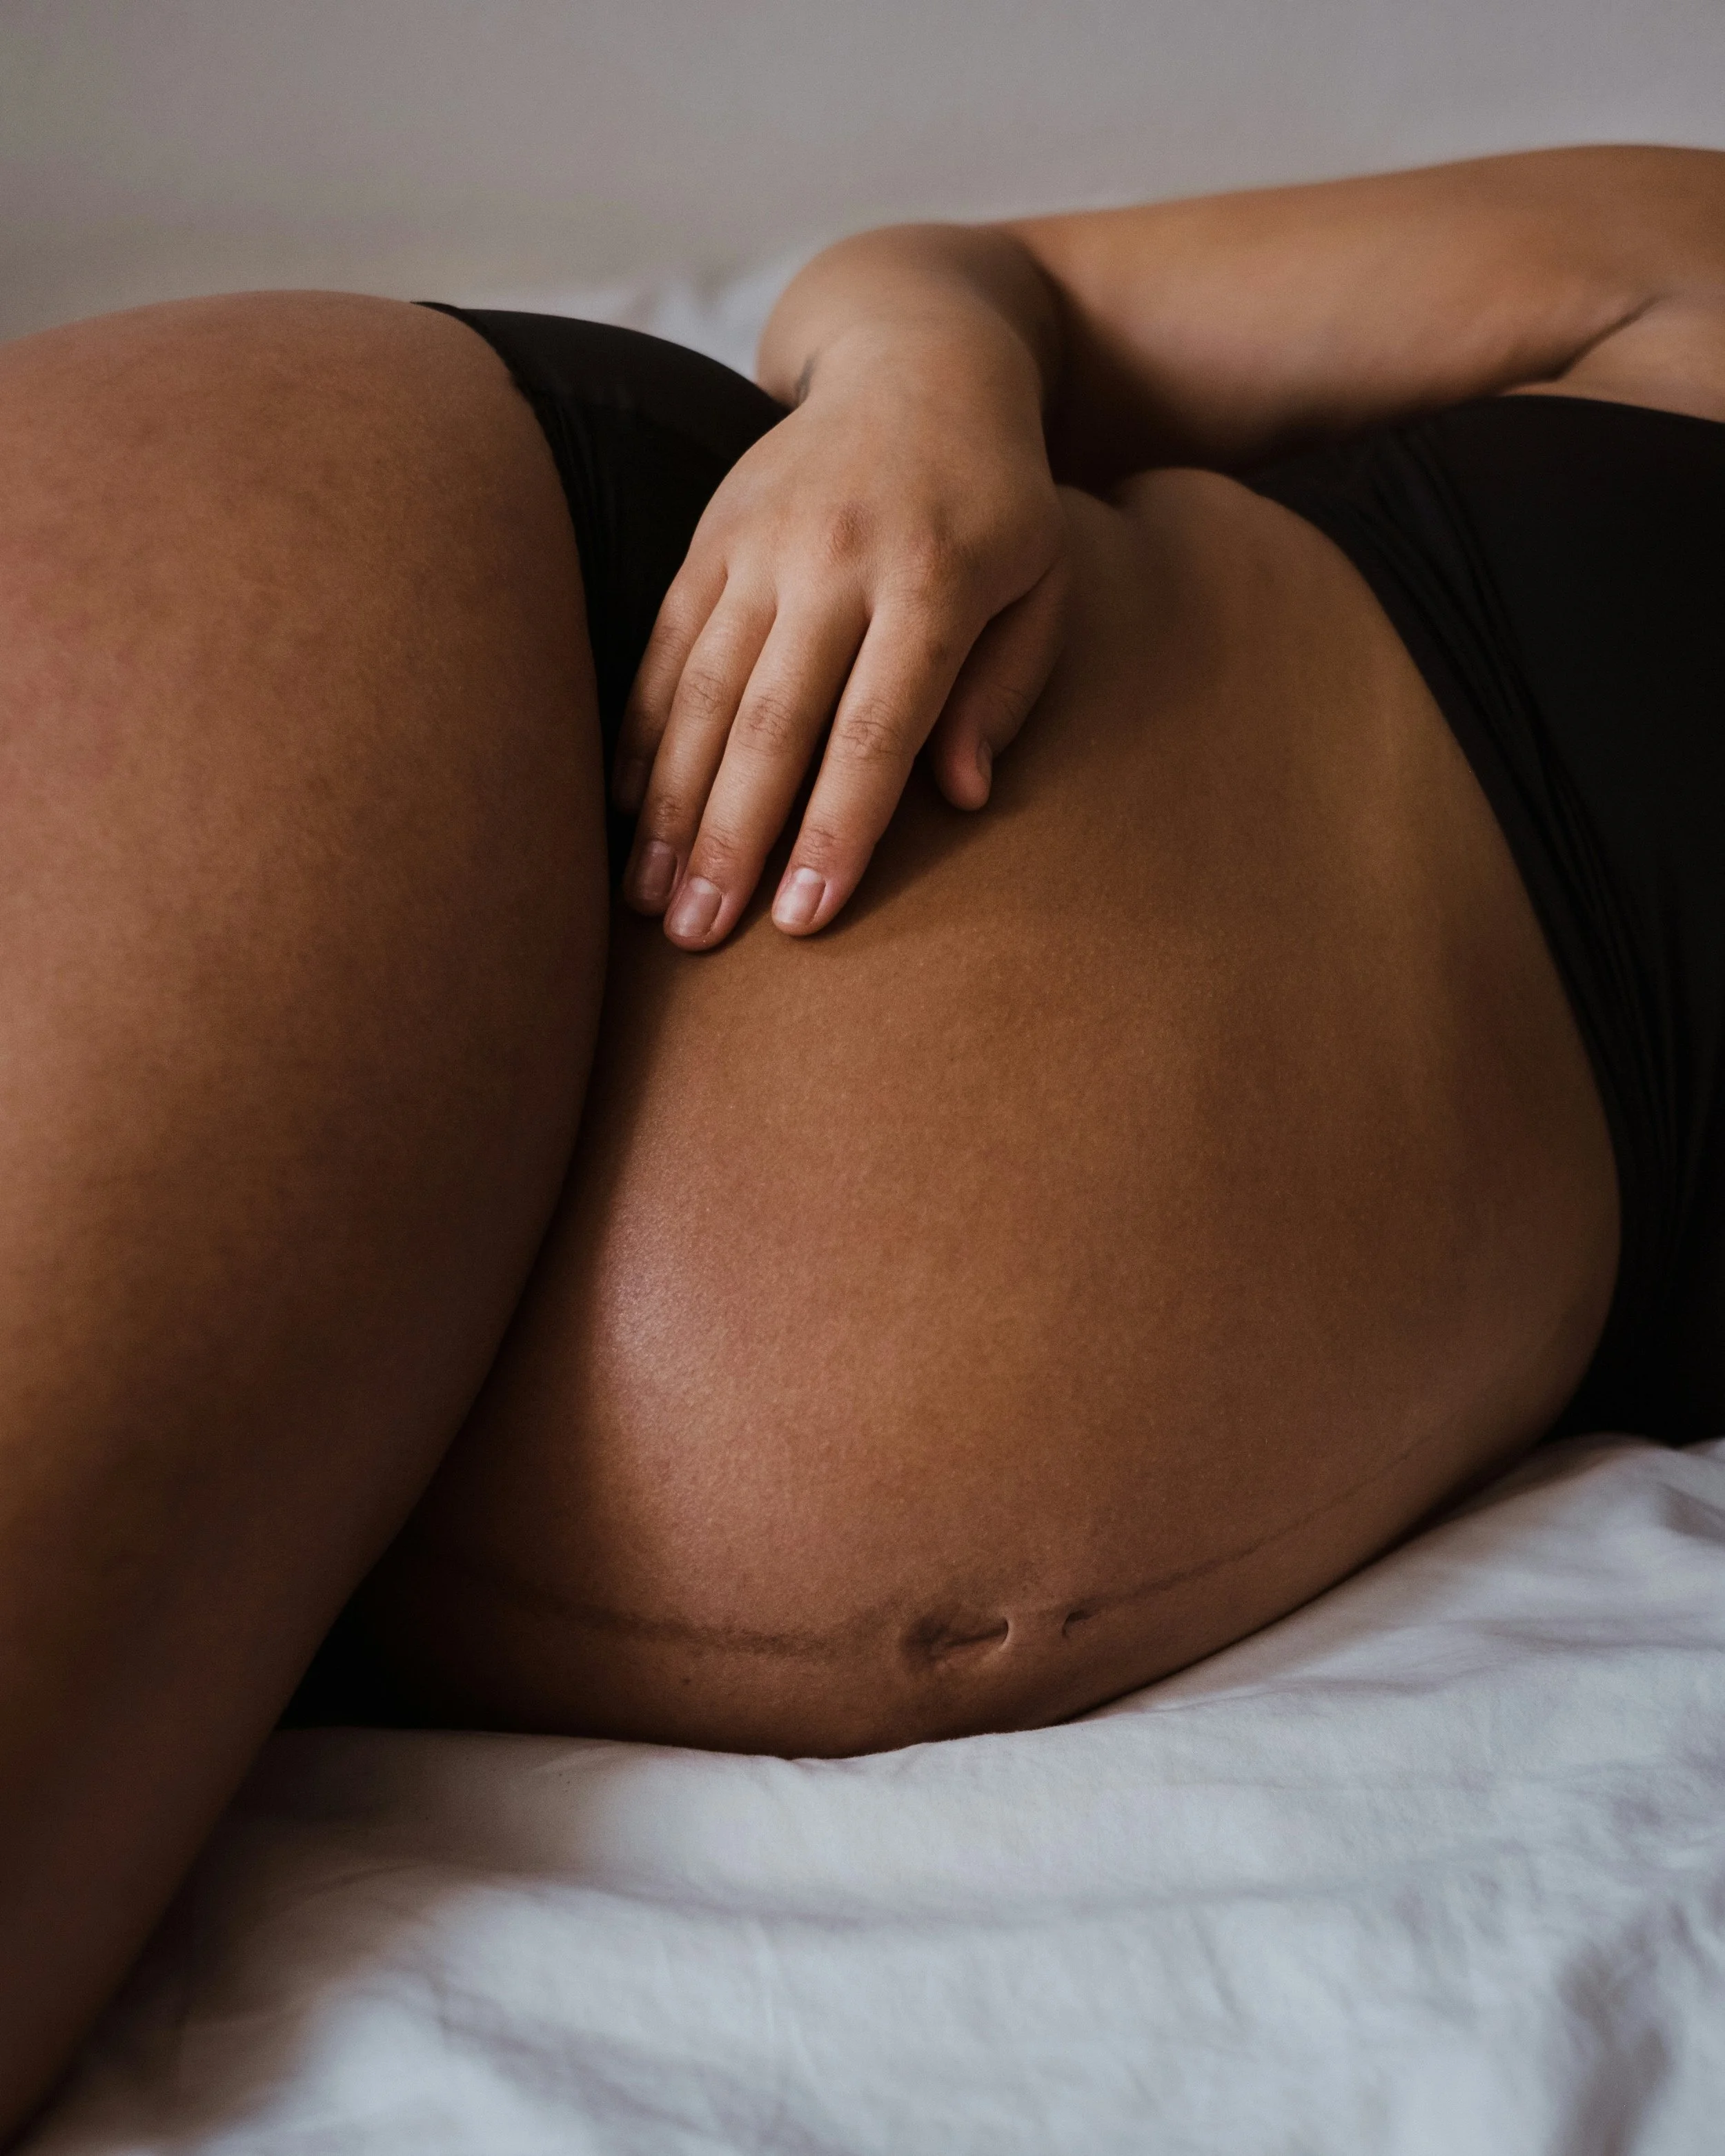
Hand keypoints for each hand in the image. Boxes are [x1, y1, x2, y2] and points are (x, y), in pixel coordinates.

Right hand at [612, 339, 1067, 948]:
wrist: (918, 360)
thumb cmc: (999, 504)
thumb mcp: (1042, 586)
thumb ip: (1007, 690)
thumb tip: (959, 798)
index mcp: (934, 581)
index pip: (875, 731)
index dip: (834, 831)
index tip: (802, 920)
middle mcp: (836, 559)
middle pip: (771, 723)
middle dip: (730, 839)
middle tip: (697, 938)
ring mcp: (760, 543)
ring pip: (700, 692)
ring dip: (671, 805)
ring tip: (649, 899)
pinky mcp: (710, 536)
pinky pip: (664, 646)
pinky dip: (643, 733)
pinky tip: (628, 812)